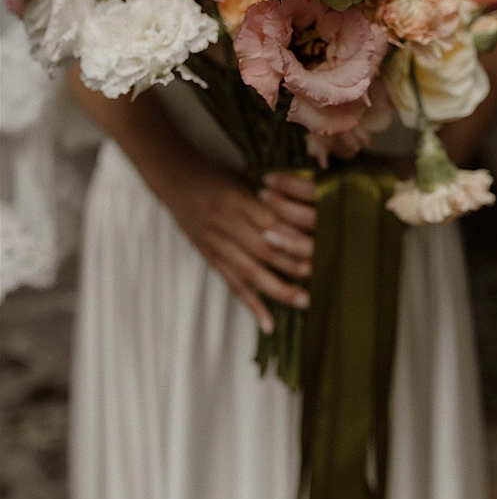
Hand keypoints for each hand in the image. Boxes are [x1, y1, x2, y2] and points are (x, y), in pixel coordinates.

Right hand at [167, 163, 315, 333]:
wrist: (174, 179)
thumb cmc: (214, 175)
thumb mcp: (242, 177)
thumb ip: (267, 199)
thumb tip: (303, 220)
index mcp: (236, 198)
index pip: (270, 222)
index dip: (294, 236)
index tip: (319, 245)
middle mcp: (224, 222)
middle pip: (263, 249)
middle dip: (292, 264)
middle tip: (319, 275)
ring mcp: (214, 242)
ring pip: (249, 271)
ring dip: (278, 288)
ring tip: (303, 300)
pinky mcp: (208, 257)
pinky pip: (232, 284)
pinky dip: (251, 305)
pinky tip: (267, 323)